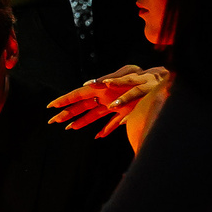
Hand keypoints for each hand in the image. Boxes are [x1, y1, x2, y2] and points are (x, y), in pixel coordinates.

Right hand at [47, 66, 167, 136]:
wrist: (160, 85)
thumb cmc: (144, 78)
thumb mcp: (127, 75)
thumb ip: (111, 80)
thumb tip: (94, 84)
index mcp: (101, 88)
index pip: (78, 94)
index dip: (65, 100)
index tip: (51, 106)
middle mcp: (104, 96)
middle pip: (82, 106)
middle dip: (67, 112)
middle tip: (52, 121)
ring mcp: (113, 105)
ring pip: (93, 115)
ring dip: (81, 122)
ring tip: (69, 128)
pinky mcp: (124, 112)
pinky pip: (110, 123)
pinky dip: (104, 130)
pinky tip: (97, 137)